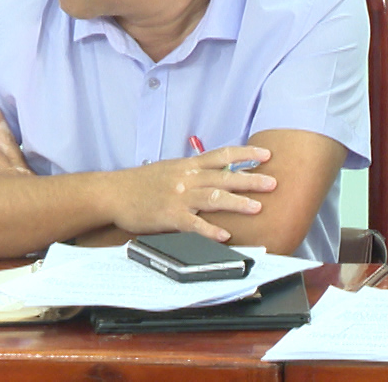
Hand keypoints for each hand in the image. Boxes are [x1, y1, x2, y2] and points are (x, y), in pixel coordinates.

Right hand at [105, 146, 276, 242]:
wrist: (113, 193)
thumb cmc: (142, 183)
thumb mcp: (171, 169)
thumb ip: (194, 171)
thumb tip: (218, 173)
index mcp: (188, 165)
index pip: (223, 155)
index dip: (246, 153)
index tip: (267, 154)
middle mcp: (187, 178)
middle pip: (225, 177)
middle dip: (251, 180)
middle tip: (273, 183)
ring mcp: (179, 197)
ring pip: (213, 198)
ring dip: (237, 203)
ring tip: (257, 208)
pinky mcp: (169, 216)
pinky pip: (194, 224)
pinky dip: (210, 230)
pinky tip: (224, 235)